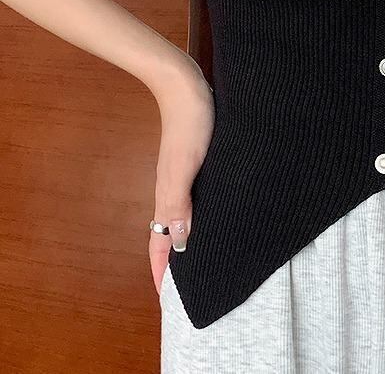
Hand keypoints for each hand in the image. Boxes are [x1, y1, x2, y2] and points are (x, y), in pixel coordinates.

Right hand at [148, 59, 214, 296]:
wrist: (186, 86)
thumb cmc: (189, 124)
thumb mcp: (185, 166)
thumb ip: (179, 204)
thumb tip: (178, 245)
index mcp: (168, 196)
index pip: (160, 243)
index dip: (161, 271)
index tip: (168, 301)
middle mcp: (175, 190)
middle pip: (171, 234)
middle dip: (177, 262)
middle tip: (194, 286)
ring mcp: (186, 175)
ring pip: (186, 216)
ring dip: (192, 238)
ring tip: (210, 258)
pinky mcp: (198, 161)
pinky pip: (198, 197)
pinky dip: (203, 213)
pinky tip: (220, 213)